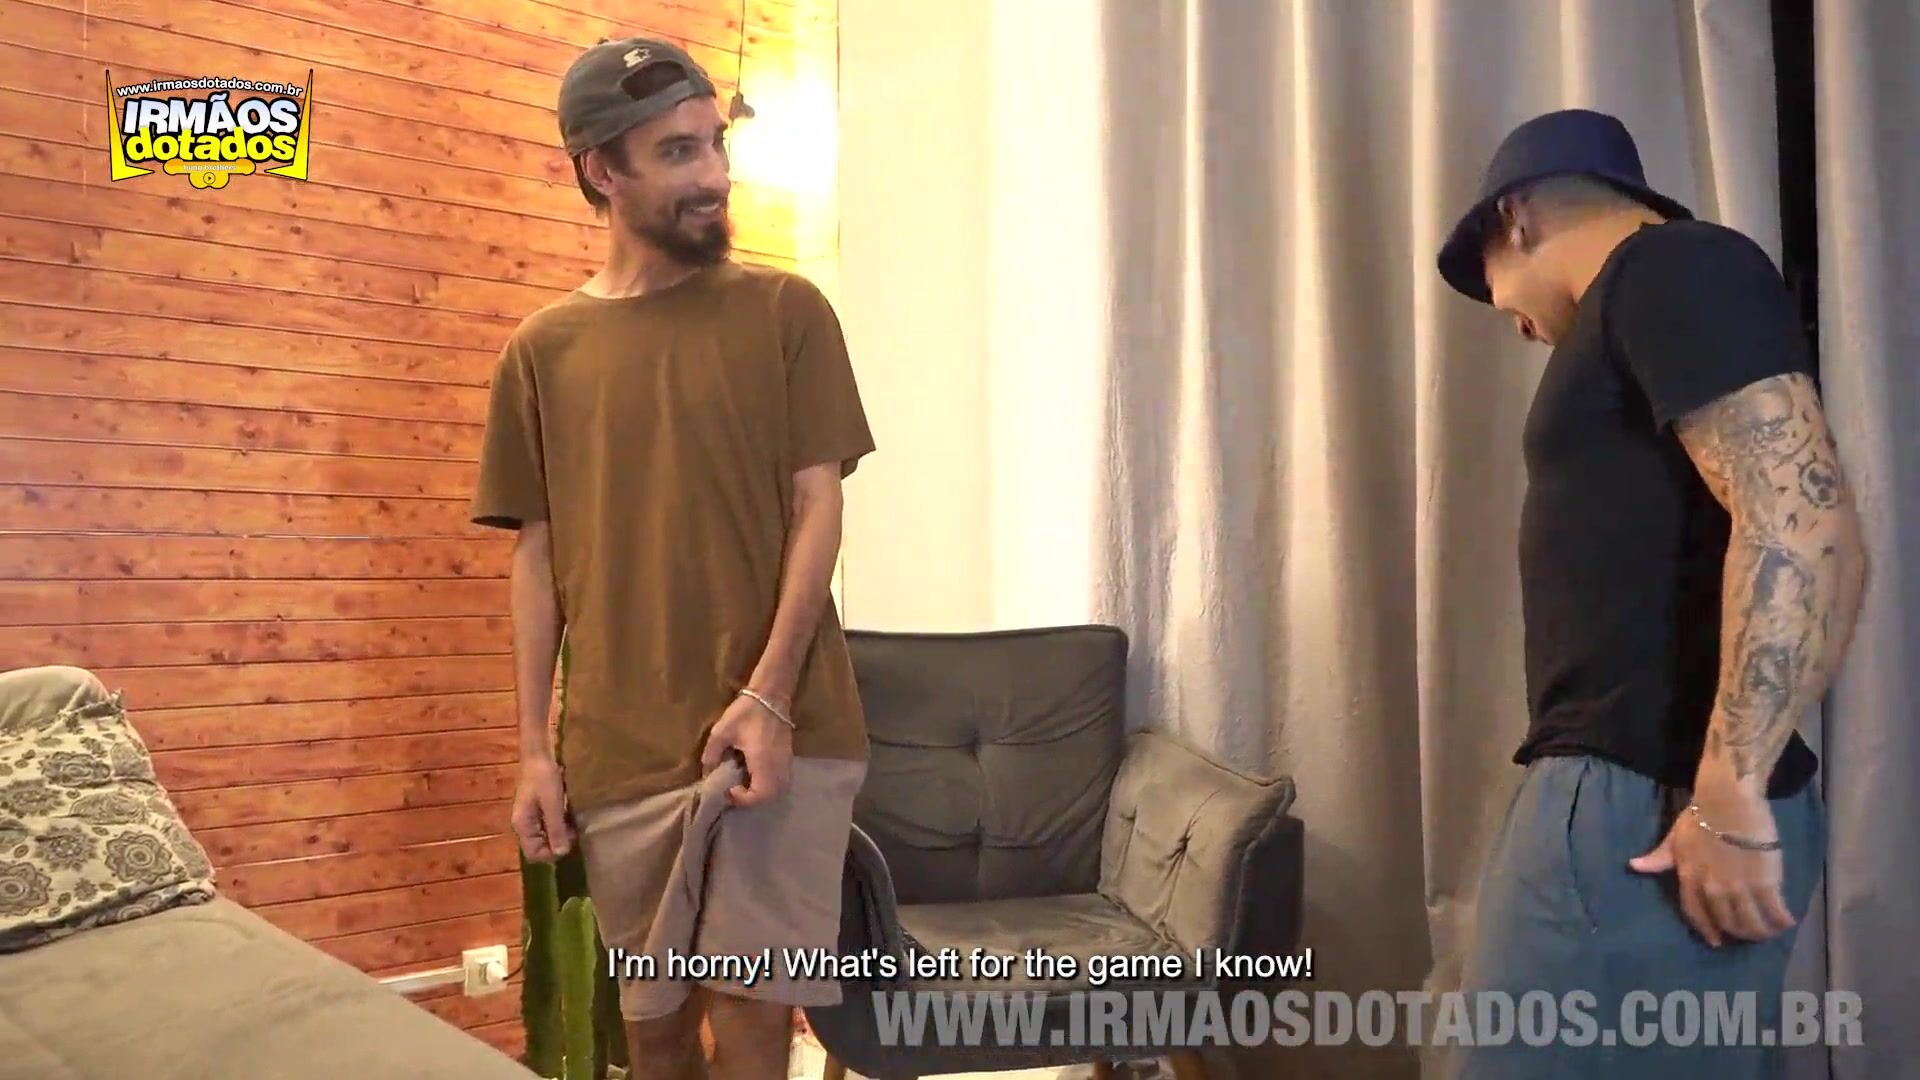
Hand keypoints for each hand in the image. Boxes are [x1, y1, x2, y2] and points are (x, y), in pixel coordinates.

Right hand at [511, 757, 572, 861]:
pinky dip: (560, 822)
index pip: (534, 854)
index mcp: (523, 825)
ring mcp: (530, 816)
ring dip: (561, 832)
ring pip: (546, 835)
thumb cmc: (544, 778)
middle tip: (575, 831)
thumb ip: (556, 829)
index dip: (552, 853)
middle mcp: (524, 824)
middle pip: (540, 846)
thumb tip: (562, 853)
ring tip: (575, 822)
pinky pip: (549, 823)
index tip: (569, 842)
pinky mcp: (538, 808)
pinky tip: (571, 814)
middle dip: (558, 842)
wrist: (539, 754)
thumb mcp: (553, 804)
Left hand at [700, 691, 792, 807]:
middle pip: (772, 796)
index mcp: (763, 761)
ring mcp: (785, 761)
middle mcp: (778, 765)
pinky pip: (782, 779)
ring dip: (763, 793)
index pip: (760, 794)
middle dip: (753, 799)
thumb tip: (706, 772)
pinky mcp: (788, 756)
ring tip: (745, 785)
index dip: (744, 799)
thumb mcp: (722, 731)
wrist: (771, 695)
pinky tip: (755, 774)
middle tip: (736, 791)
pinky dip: (769, 784)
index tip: (729, 789)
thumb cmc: (746, 712)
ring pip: (780, 789)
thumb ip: (712, 753)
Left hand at [1628, 785, 1794, 945]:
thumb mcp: (1674, 837)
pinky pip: (1774, 910)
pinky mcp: (1765, 882)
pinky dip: (1781, 920)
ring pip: (1750, 923)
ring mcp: (1739, 888)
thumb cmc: (1700, 815)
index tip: (1715, 940)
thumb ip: (1659, 857)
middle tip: (1749, 935)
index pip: (1695, 913)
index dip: (1706, 930)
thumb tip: (1634, 866)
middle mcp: (1712, 889)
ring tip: (1769, 931)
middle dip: (1738, 933)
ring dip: (1761, 932)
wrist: (1729, 801)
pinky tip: (1787, 922)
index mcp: (1689, 878)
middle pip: (1726, 923)